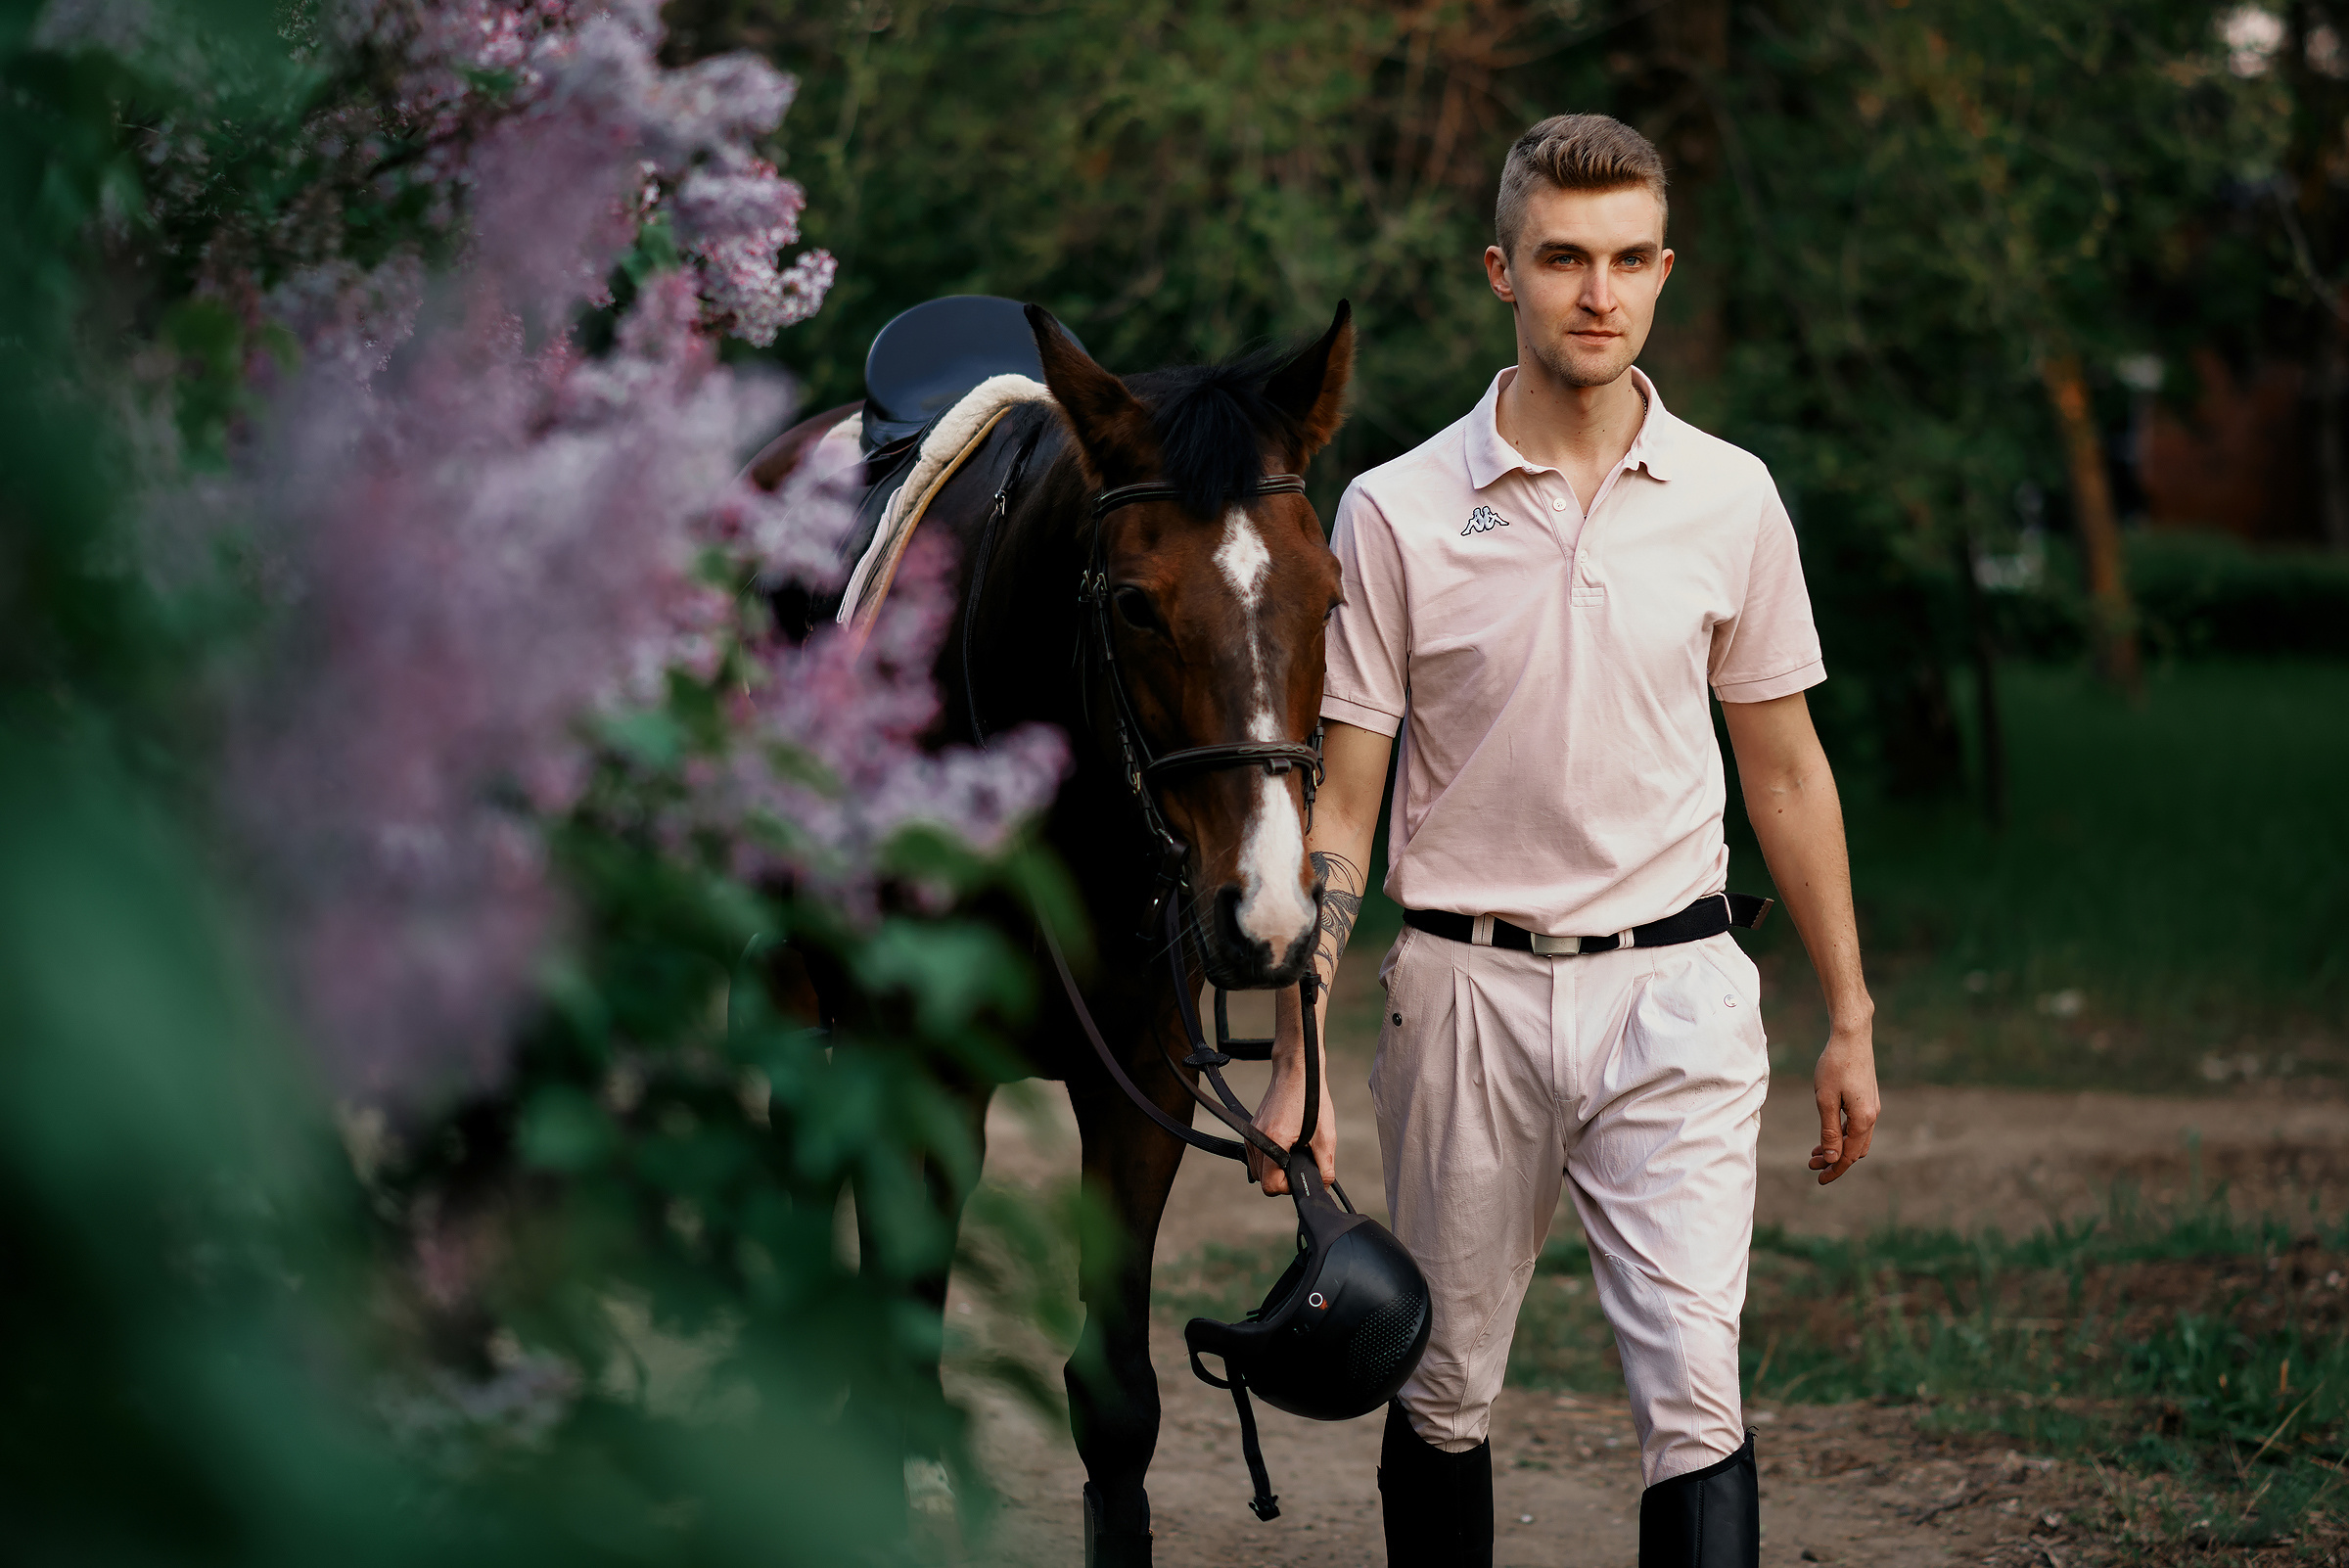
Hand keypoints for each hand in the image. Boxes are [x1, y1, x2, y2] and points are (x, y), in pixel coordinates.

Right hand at [1250, 1051, 1337, 1195]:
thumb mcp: (1326, 1136)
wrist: (1296, 1073)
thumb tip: (1323, 1186)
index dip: (1288, 1187)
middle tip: (1300, 1161)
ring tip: (1294, 1151)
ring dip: (1275, 1168)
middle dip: (1282, 1178)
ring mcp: (1251, 1135)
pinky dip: (1269, 1157)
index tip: (1301, 1173)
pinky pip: (1256, 1156)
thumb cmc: (1311, 1100)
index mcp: (1273, 1142)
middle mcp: (1256, 1140)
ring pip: (1258, 1169)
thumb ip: (1325, 1167)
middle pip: (1263, 1180)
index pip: (1270, 1186)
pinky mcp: (1251, 1130)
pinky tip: (1285, 1144)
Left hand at [1809, 1023, 1879, 1183]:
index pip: (1849, 1155)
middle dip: (1835, 1160)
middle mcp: (1872, 1116)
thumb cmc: (1835, 1066)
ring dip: (1838, 1147)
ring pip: (1857, 1138)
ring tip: (1815, 1152)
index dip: (1834, 1170)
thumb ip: (1829, 1131)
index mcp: (1863, 1119)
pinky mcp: (1868, 1098)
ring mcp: (1872, 1107)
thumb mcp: (1826, 1100)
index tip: (1819, 1179)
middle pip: (1855, 1150)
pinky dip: (1843, 1133)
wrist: (1851, 1036)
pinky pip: (1857, 1125)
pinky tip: (1828, 1132)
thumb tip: (1832, 1159)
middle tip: (1812, 1165)